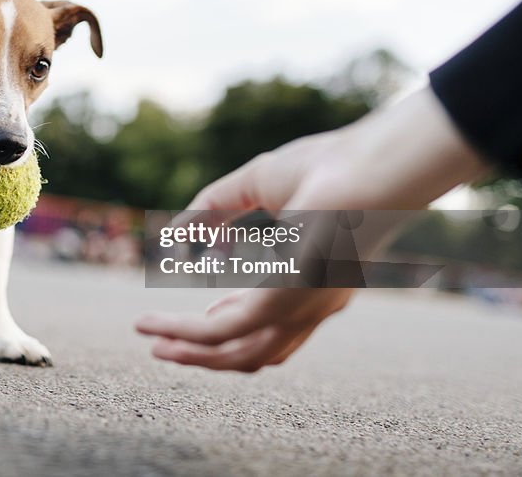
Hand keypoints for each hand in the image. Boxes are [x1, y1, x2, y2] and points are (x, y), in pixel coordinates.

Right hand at [136, 87, 487, 372]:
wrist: (370, 168)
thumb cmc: (327, 166)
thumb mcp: (256, 184)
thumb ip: (213, 208)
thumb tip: (176, 234)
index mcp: (320, 280)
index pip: (279, 322)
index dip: (239, 320)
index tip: (209, 311)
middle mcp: (314, 305)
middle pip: (258, 350)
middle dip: (209, 352)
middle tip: (171, 346)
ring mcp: (299, 311)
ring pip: (234, 353)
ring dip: (189, 354)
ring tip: (154, 349)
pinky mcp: (279, 305)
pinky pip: (217, 332)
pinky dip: (179, 332)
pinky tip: (151, 325)